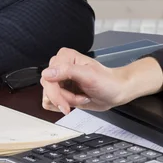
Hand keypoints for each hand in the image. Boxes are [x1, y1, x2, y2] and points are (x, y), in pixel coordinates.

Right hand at [40, 48, 162, 114]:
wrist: (115, 92)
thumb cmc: (107, 82)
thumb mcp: (89, 75)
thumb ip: (67, 71)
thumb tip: (47, 73)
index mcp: (64, 58)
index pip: (48, 77)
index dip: (57, 92)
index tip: (67, 102)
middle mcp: (59, 67)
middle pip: (47, 89)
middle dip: (64, 98)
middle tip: (80, 98)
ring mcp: (58, 80)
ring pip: (49, 98)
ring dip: (65, 102)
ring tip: (80, 97)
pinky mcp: (60, 91)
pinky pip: (50, 103)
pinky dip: (63, 105)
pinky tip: (75, 100)